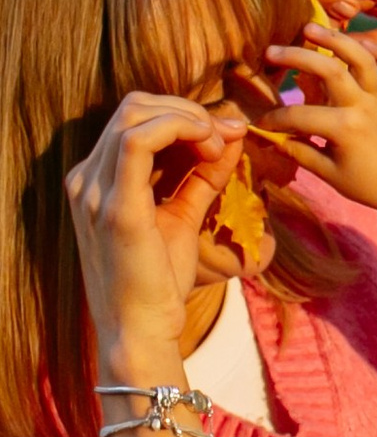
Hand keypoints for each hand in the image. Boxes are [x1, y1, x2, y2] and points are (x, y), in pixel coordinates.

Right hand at [64, 90, 254, 378]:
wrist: (141, 329)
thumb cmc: (159, 280)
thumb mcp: (184, 215)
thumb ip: (203, 176)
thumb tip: (230, 137)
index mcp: (97, 179)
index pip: (134, 118)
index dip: (184, 114)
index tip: (227, 134)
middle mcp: (86, 178)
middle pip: (133, 107)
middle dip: (188, 110)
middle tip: (228, 135)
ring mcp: (93, 190)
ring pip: (134, 115)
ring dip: (188, 118)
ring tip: (220, 144)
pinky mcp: (114, 207)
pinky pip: (136, 141)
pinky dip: (179, 129)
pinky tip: (210, 147)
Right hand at [254, 20, 376, 234]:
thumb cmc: (367, 185)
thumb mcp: (328, 173)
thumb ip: (299, 151)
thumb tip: (269, 137)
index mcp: (345, 129)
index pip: (299, 116)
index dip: (274, 120)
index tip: (261, 124)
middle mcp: (362, 107)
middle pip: (330, 71)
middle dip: (298, 58)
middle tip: (270, 52)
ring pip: (362, 60)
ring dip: (337, 41)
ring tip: (310, 29)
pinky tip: (360, 42)